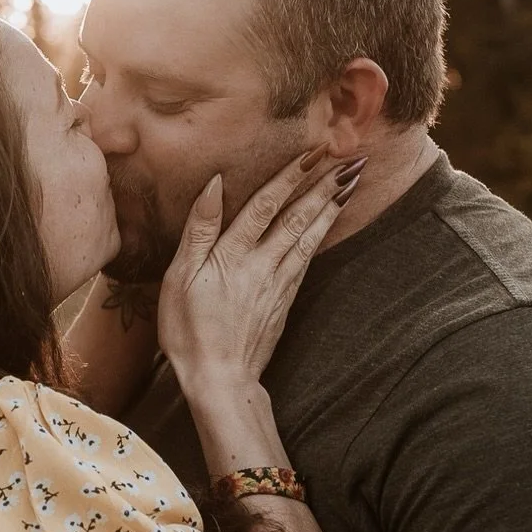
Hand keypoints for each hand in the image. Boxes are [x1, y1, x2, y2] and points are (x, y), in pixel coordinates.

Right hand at [158, 148, 359, 395]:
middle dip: (324, 185)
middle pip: (298, 217)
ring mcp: (278, 284)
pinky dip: (321, 235)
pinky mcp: (285, 301)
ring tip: (350, 183)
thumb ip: (199, 229)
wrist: (220, 380)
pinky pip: (308, 259)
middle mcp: (263, 265)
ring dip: (330, 207)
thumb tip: (215, 185)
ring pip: (309, 236)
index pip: (266, 204)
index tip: (314, 151)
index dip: (290, 175)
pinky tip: (329, 224)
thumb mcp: (179, 278)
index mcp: (234, 255)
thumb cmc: (189, 330)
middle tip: (352, 159)